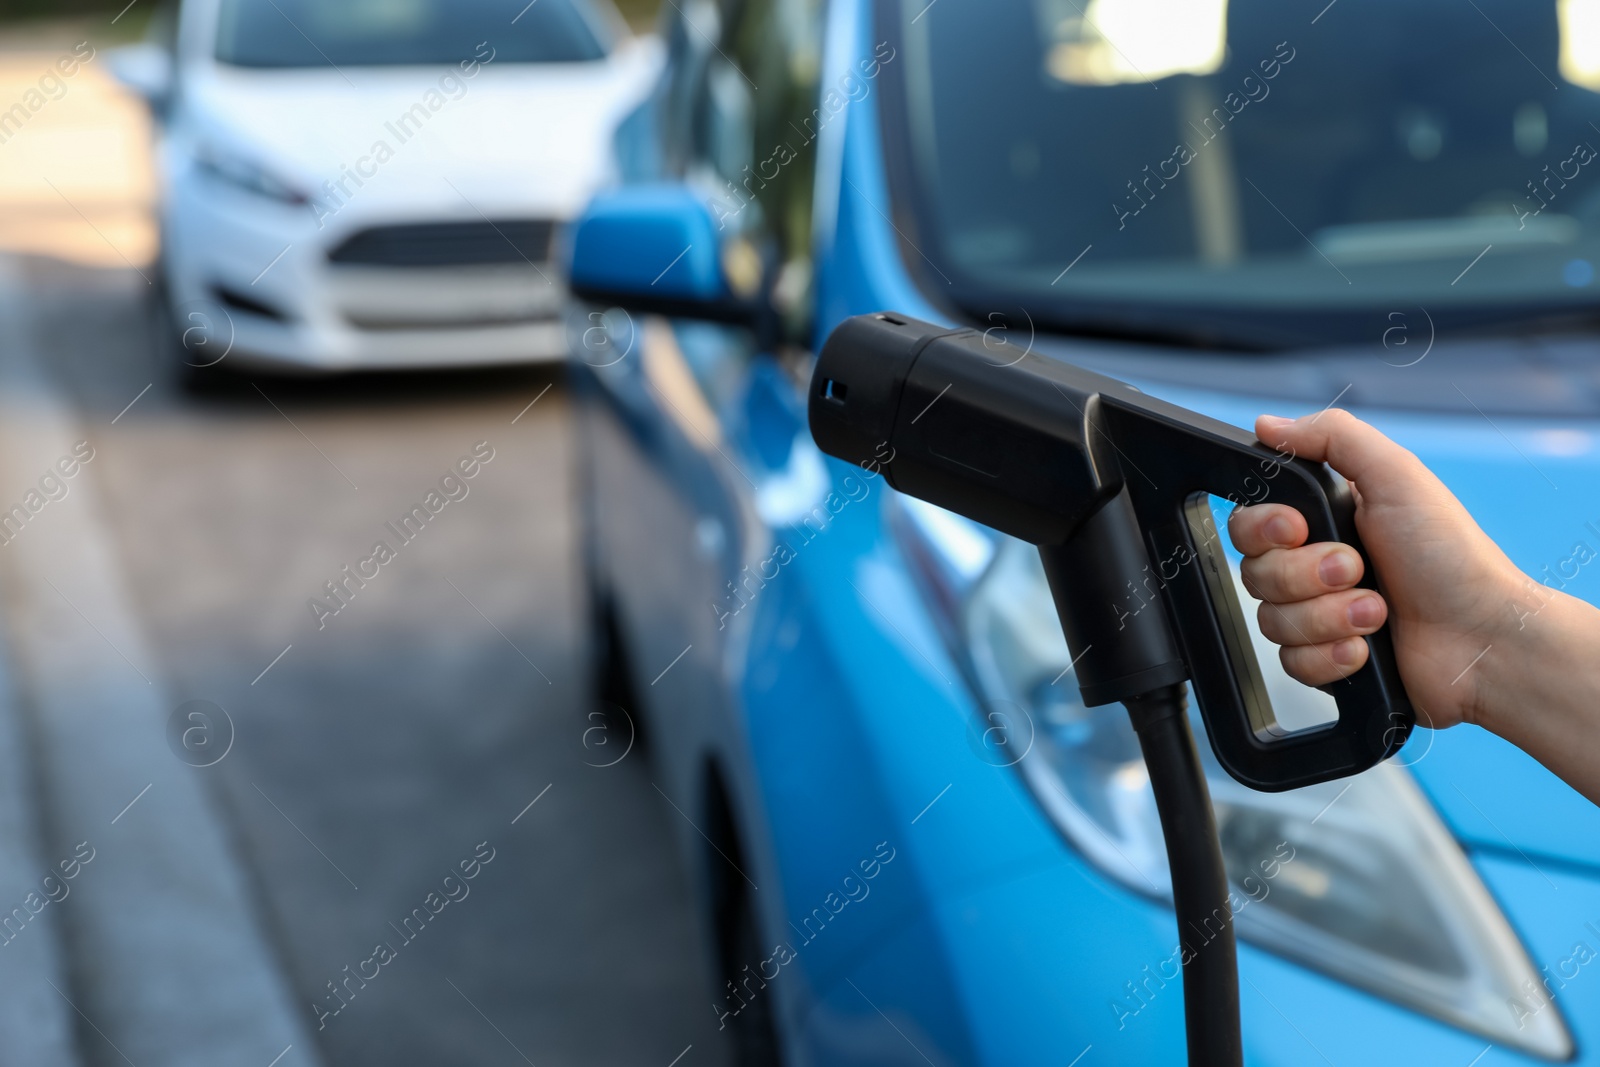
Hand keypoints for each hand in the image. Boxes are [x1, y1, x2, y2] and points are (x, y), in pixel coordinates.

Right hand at [1228, 410, 1525, 729]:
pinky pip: (1291, 663)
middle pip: (1254, 574)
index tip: (1299, 529)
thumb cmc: (1453, 558)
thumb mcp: (1397, 476)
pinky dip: (1331, 656)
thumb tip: (1269, 424)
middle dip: (1305, 576)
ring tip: (1378, 611)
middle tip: (1357, 569)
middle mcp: (1315, 568)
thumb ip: (1333, 436)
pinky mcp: (1326, 661)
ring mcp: (1319, 617)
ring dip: (1328, 617)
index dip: (1264, 530)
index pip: (1249, 524)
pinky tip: (1367, 646)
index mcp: (1326, 521)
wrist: (1483, 639)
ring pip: (1271, 621)